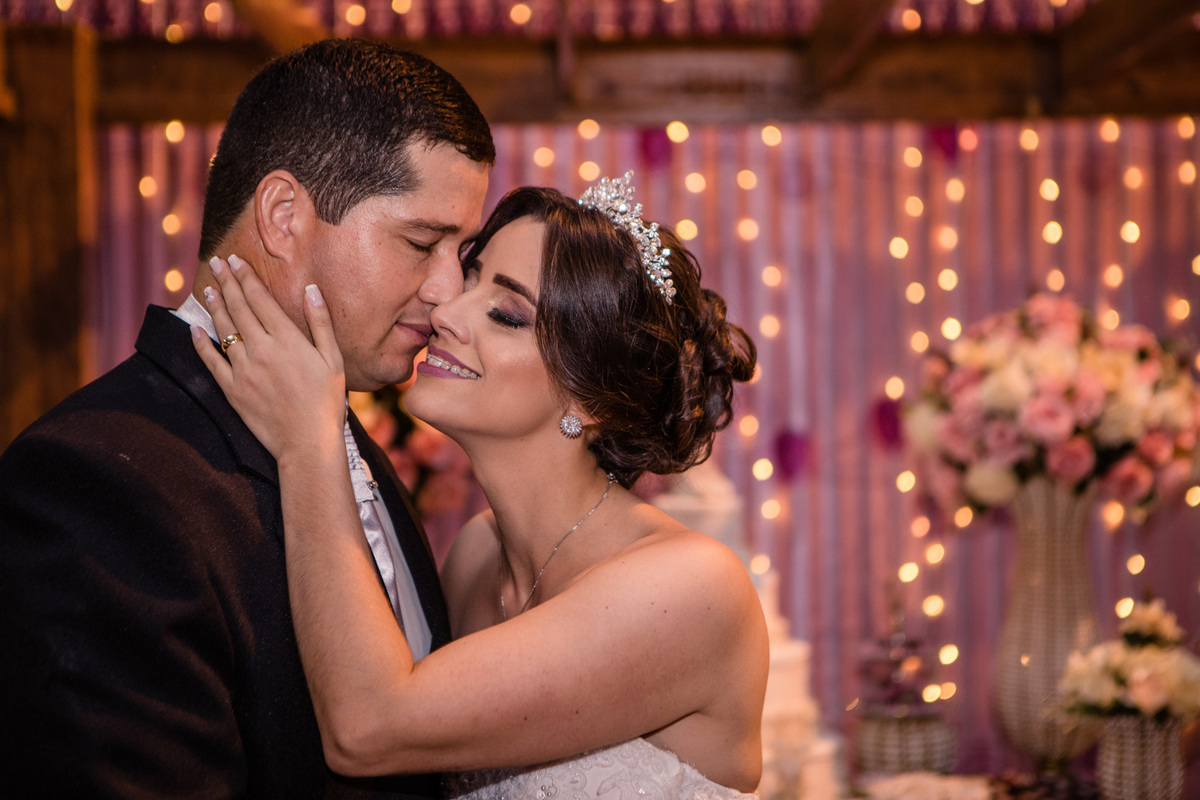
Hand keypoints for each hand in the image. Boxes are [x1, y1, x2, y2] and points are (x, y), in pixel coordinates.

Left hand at [192, 254, 346, 460]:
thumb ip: (321, 323)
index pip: (259, 299)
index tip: (235, 261)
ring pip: (223, 330)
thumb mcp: (334, 360)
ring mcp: (243, 370)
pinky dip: (201, 343)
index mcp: (287, 339)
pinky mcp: (232, 390)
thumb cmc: (326, 402)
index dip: (246, 277)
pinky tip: (195, 329)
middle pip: (238, 308)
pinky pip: (211, 361)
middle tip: (217, 264)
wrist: (307, 442)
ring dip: (214, 306)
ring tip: (208, 289)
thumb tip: (311, 290)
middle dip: (226, 282)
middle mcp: (261, 349)